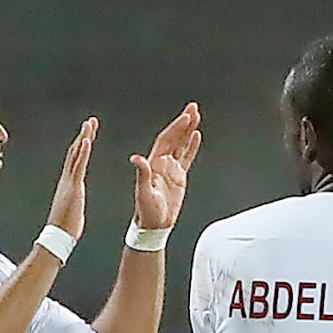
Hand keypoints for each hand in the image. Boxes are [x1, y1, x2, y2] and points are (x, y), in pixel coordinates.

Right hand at [46, 117, 97, 238]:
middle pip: (75, 152)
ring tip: (90, 124)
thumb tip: (75, 201)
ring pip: (76, 154)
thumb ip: (74, 200)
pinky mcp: (73, 186)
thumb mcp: (73, 208)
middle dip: (83, 135)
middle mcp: (67, 178)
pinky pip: (78, 165)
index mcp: (69, 183)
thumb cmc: (66, 227)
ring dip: (84, 137)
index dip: (82, 145)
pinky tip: (87, 139)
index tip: (88, 133)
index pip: (76, 159)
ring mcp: (69, 181)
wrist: (58, 236)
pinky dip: (83, 151)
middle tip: (90, 121)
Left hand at [130, 103, 201, 228]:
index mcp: (154, 163)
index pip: (167, 140)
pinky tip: (196, 135)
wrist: (153, 225)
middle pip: (175, 137)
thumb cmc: (146, 211)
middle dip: (184, 122)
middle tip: (193, 107)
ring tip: (196, 115)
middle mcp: (162, 163)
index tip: (186, 117)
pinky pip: (187, 157)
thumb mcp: (143, 193)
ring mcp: (171, 169)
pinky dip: (191, 146)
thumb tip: (136, 158)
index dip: (176, 128)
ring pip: (181, 144)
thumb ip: (142, 174)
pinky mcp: (179, 177)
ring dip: (188, 130)